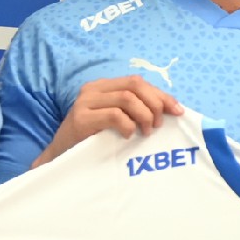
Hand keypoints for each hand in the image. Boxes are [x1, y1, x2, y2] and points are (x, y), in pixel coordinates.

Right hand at [34, 76, 182, 167]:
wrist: (61, 158)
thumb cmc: (93, 141)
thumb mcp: (116, 122)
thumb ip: (135, 111)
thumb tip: (170, 110)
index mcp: (104, 86)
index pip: (138, 82)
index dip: (161, 94)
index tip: (178, 111)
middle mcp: (93, 89)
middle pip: (135, 85)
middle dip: (155, 103)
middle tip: (159, 125)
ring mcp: (85, 102)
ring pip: (127, 98)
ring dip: (144, 115)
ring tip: (146, 132)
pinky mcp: (80, 118)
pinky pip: (114, 115)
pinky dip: (128, 126)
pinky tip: (127, 136)